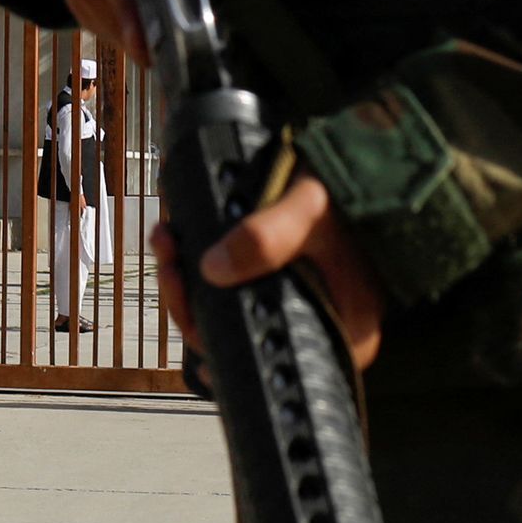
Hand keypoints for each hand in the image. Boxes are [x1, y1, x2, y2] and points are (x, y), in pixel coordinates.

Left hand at [155, 173, 386, 372]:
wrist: (355, 160)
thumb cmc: (342, 192)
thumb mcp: (308, 210)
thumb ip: (267, 239)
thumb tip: (212, 271)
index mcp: (342, 332)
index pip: (268, 362)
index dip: (215, 340)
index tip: (184, 304)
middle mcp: (317, 330)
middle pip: (237, 339)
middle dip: (188, 301)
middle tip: (168, 261)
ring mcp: (293, 308)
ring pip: (223, 314)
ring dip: (185, 280)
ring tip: (167, 241)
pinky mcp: (273, 285)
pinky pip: (226, 291)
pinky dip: (196, 269)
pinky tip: (176, 242)